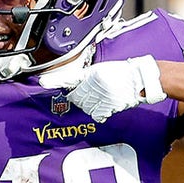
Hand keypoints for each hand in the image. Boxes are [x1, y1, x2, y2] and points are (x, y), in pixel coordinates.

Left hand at [39, 55, 164, 122]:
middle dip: (76, 96)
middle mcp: (96, 86)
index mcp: (93, 74)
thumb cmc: (121, 71)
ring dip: (87, 104)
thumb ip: (84, 76)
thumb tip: (68, 80)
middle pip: (76, 97)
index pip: (69, 79)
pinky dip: (97, 112)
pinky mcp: (110, 107)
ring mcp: (103, 98)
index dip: (55, 81)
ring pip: (85, 107)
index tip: (42, 82)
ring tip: (95, 98)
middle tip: (84, 93)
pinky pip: (97, 114)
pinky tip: (102, 105)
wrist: (140, 79)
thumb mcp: (100, 68)